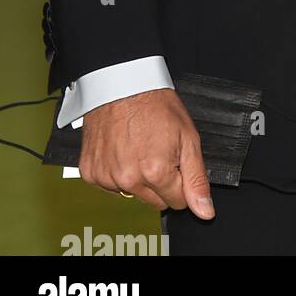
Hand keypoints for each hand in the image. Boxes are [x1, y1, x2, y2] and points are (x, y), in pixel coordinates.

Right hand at [78, 88, 213, 215]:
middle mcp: (129, 179)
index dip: (181, 182)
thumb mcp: (188, 137)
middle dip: (161, 181)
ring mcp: (107, 177)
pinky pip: (109, 185)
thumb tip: (204, 210)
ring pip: (132, 194)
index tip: (177, 162)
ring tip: (140, 146)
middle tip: (159, 151)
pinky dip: (117, 172)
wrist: (121, 85)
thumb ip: (196, 178)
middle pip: (155, 201)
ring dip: (138, 177)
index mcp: (156, 171)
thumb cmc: (155, 104)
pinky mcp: (90, 173)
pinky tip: (122, 150)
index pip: (177, 202)